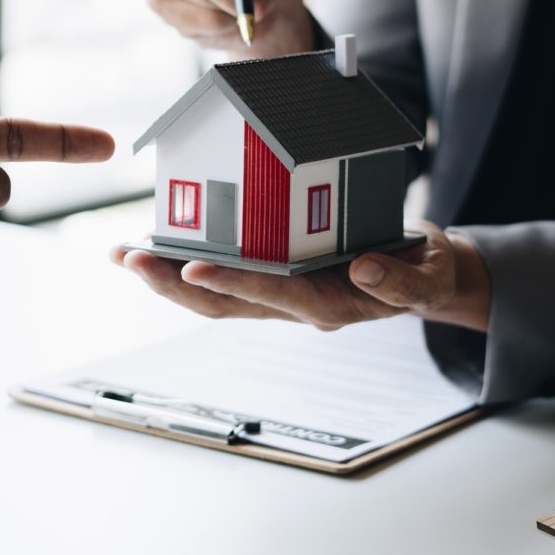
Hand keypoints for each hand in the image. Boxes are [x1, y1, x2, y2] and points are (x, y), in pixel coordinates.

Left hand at [111, 222, 489, 331]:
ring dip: (167, 277)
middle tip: (130, 258)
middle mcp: (296, 306)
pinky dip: (185, 266)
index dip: (234, 282)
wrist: (423, 276)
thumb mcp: (430, 275)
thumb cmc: (425, 269)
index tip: (192, 265)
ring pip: (214, 298)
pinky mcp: (274, 282)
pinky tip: (157, 248)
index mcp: (331, 304)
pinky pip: (223, 280)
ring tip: (124, 254)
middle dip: (174, 283)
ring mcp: (280, 298)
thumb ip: (404, 281)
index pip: (275, 294)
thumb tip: (365, 268)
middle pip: (225, 304)